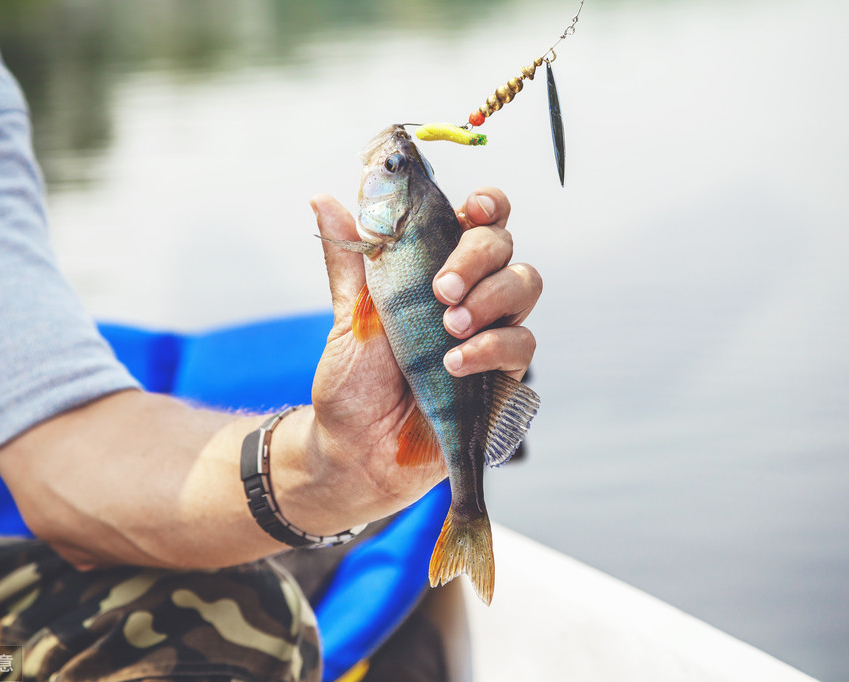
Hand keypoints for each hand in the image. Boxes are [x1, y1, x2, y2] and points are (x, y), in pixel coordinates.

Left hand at [278, 189, 541, 533]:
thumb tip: (324, 198)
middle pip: (504, 246)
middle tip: (442, 288)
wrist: (356, 451)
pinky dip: (490, 347)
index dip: (487, 205)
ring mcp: (491, 332)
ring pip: (524, 286)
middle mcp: (471, 294)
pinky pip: (520, 344)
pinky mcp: (503, 374)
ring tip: (449, 326)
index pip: (479, 220)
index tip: (471, 209)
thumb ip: (351, 258)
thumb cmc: (353, 383)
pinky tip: (455, 363)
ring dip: (490, 299)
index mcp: (437, 269)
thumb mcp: (349, 315)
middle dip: (477, 258)